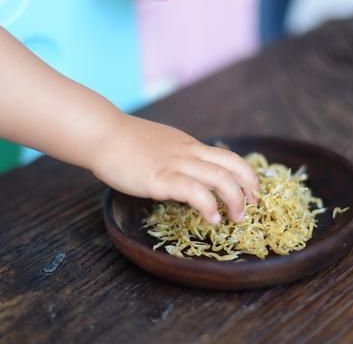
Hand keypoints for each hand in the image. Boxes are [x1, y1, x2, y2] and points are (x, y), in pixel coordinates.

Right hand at [92, 115, 258, 223]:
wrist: (101, 134)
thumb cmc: (122, 142)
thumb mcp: (159, 145)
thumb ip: (174, 157)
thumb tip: (182, 173)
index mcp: (188, 145)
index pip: (228, 157)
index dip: (245, 175)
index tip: (251, 191)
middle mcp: (188, 152)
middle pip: (232, 165)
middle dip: (248, 187)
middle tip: (251, 207)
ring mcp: (176, 164)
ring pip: (220, 177)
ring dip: (235, 199)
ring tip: (236, 218)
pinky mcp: (161, 178)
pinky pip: (195, 191)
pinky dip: (209, 205)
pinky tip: (212, 218)